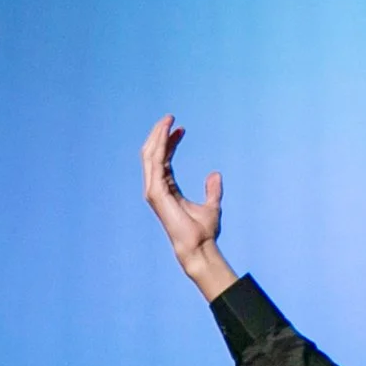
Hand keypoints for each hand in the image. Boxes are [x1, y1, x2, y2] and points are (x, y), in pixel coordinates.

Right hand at [141, 115, 235, 300]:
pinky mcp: (155, 192)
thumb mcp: (211, 206)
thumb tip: (215, 174)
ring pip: (150, 154)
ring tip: (168, 120)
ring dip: (158, 135)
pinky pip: (155, 162)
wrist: (199, 247)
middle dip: (160, 134)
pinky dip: (160, 145)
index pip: (164, 159)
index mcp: (167, 189)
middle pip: (153, 153)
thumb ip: (212, 190)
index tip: (181, 128)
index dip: (170, 142)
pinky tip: (167, 132)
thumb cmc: (204, 233)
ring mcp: (154, 190)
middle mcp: (157, 188)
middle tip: (171, 118)